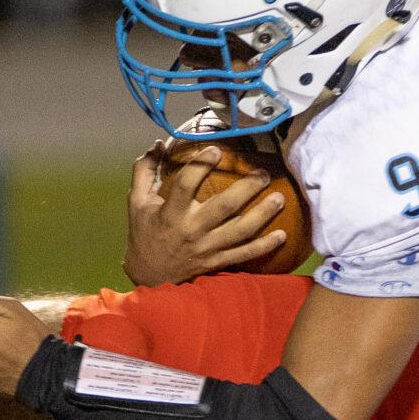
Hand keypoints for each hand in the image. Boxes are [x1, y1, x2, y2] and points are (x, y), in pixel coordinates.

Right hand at [124, 145, 290, 285]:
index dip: (201, 165)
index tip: (216, 149)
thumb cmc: (144, 233)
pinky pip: (244, 254)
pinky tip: (282, 235)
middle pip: (224, 207)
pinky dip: (264, 246)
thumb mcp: (136, 202)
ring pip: (240, 231)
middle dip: (247, 189)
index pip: (186, 184)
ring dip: (263, 215)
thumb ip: (144, 171)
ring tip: (279, 198)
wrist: (149, 275)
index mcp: (171, 213)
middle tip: (263, 173)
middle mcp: (191, 230)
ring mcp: (207, 248)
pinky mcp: (217, 262)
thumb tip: (158, 143)